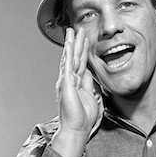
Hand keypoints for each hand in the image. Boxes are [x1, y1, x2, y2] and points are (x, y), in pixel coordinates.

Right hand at [52, 27, 102, 156]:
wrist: (77, 128)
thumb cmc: (83, 116)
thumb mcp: (90, 95)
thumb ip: (88, 84)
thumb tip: (90, 74)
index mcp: (75, 82)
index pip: (80, 63)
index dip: (82, 50)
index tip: (84, 39)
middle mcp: (69, 80)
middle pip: (73, 57)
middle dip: (76, 43)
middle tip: (77, 29)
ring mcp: (66, 81)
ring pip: (69, 58)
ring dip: (71, 44)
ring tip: (72, 31)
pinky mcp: (65, 84)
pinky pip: (67, 66)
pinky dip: (68, 54)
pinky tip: (68, 45)